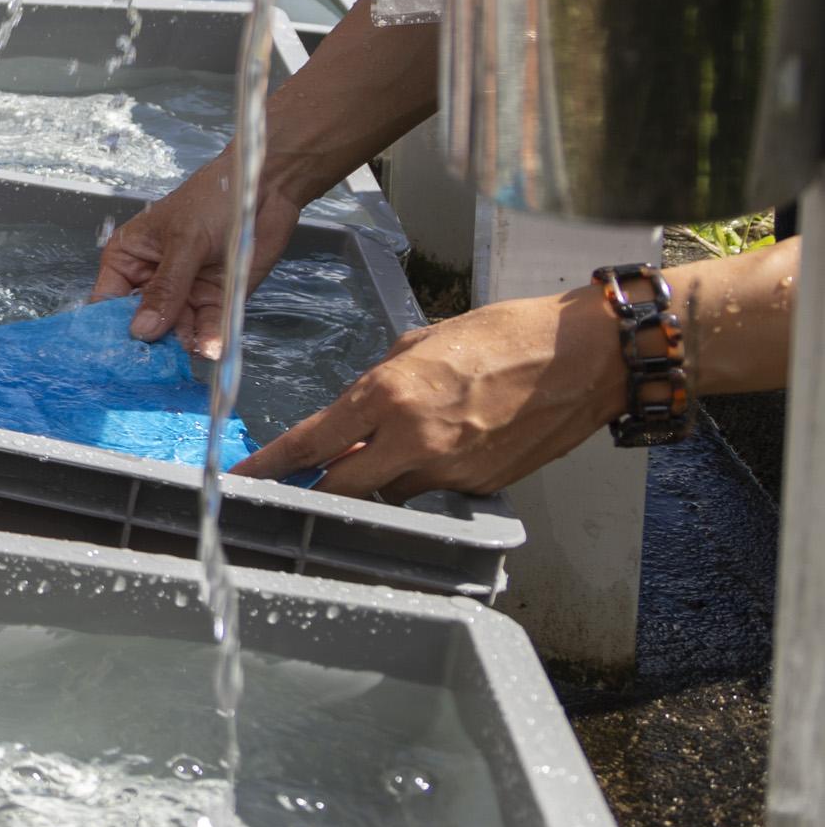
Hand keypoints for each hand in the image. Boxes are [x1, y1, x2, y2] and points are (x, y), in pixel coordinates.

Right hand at [89, 157, 303, 354]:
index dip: (109, 329)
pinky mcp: (216, 302)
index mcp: (129, 260)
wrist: (264, 190)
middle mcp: (152, 282)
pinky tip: (213, 348)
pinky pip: (208, 328)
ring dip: (184, 345)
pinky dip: (211, 340)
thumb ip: (165, 288)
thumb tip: (141, 331)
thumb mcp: (183, 241)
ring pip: (176, 332)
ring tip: (192, 353)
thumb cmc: (211, 201)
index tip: (114, 356)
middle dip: (150, 345)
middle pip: (143, 325)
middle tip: (154, 369)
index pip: (108, 303)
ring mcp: (185, 294)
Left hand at [233, 289, 621, 499]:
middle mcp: (413, 440)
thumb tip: (353, 414)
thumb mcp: (421, 343)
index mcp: (388, 395)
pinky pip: (434, 488)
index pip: (311, 444)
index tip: (244, 478)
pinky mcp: (480, 486)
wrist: (583, 358)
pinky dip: (426, 472)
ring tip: (400, 441)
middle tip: (303, 481)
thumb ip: (379, 384)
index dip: (270, 467)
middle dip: (318, 487)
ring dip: (379, 475)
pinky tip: (448, 442)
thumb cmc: (503, 336)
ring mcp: (450, 470)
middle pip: (341, 486)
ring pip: (389, 490)